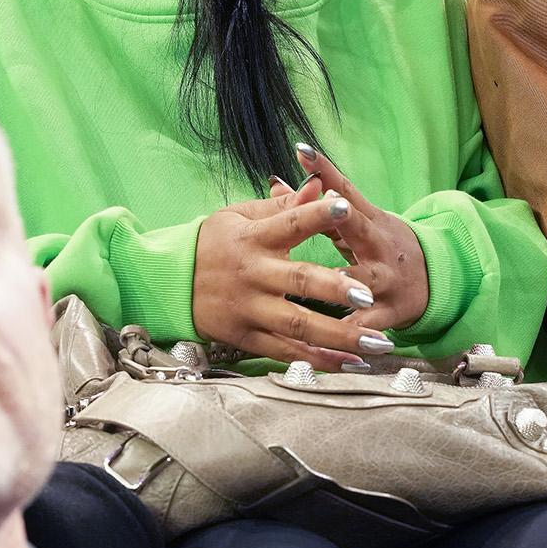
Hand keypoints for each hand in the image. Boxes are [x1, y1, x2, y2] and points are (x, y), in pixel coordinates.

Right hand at [192, 172, 397, 368]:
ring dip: (340, 335)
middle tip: (369, 294)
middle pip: (299, 281)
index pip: (290, 223)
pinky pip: (286, 351)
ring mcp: (250, 309)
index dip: (317, 214)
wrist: (170, 282)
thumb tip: (319, 183)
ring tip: (375, 343)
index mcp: (254, 238)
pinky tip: (350, 364)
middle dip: (336, 289)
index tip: (345, 206)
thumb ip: (283, 206)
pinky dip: (318, 360)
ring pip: (298, 325)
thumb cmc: (214, 243)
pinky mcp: (246, 336)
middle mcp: (254, 275)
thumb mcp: (241, 216)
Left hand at [280, 145, 429, 334]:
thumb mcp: (354, 222)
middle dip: (342, 219)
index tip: (301, 150)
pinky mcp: (392, 310)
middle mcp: (377, 244)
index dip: (324, 170)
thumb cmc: (379, 244)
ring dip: (350, 282)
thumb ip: (316, 206)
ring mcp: (386, 277)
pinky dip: (358, 332)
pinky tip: (343, 343)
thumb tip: (276, 181)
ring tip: (334, 283)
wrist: (435, 277)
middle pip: (359, 227)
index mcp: (366, 219)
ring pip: (366, 279)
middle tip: (323, 209)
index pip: (343, 190)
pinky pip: (372, 322)